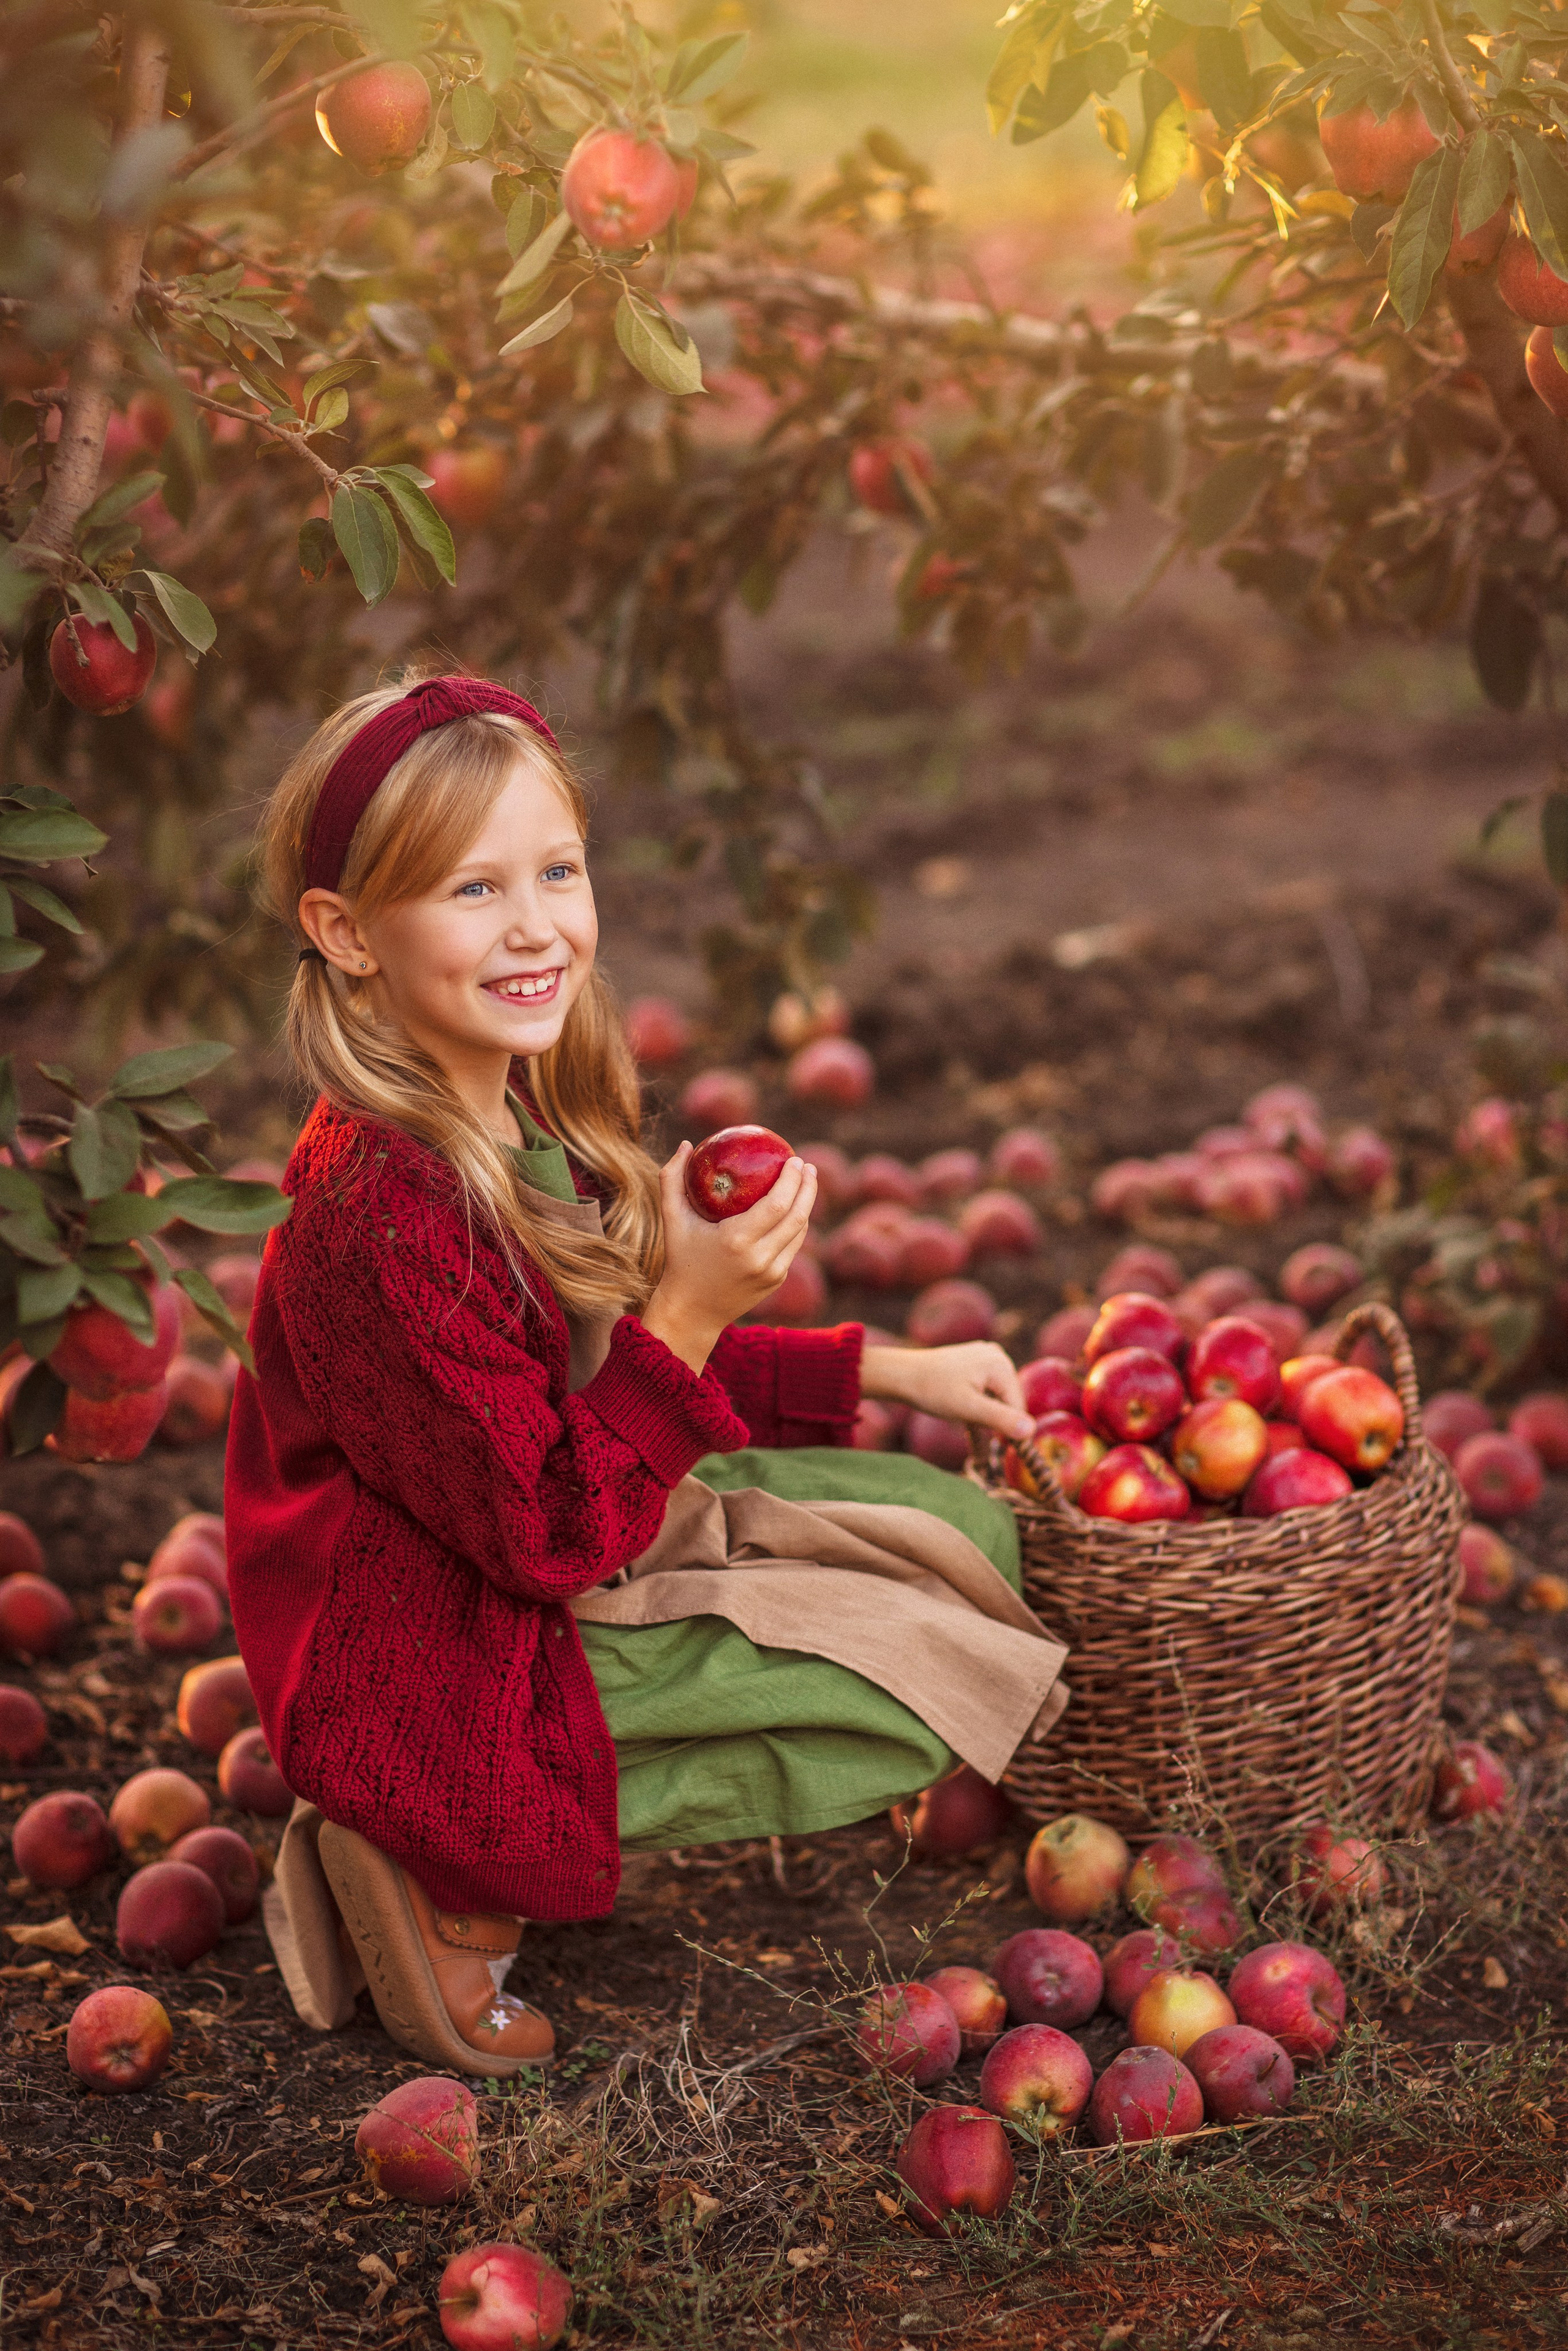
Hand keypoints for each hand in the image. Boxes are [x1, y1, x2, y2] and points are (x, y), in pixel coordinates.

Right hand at [641, 1143, 817, 1375]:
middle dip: (808, 1187)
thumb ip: (672, 1180)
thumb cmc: (680, 1259)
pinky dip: (796, 1224)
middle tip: (806, 1165)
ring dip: (806, 1204)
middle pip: (798, 1216)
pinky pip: (793, 1246)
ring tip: (806, 1181)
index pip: (778, 1204)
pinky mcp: (777, 1280)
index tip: (795, 1159)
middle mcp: (760, 1258)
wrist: (692, 1311)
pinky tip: (795, 1206)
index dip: (792, 1180)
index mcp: (737, 1241)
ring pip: (800, 1232)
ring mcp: (772, 1272)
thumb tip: (686, 1143)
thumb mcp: (672, 1220)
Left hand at [861, 1340, 1034, 1443]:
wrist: (900, 1375)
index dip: (1010, 1431)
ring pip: (994, 1400)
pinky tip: (977, 1442)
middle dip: (995, 1426)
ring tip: (980, 1454)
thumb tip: (1031, 1431)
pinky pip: (983, 1394)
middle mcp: (997, 1357)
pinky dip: (977, 1414)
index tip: (1003, 1454)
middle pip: (1006, 1402)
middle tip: (986, 1454)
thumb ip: (1000, 1419)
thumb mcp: (968, 1409)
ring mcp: (984, 1359)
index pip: (1016, 1406)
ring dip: (985, 1424)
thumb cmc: (932, 1390)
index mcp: (1000, 1364)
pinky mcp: (973, 1365)